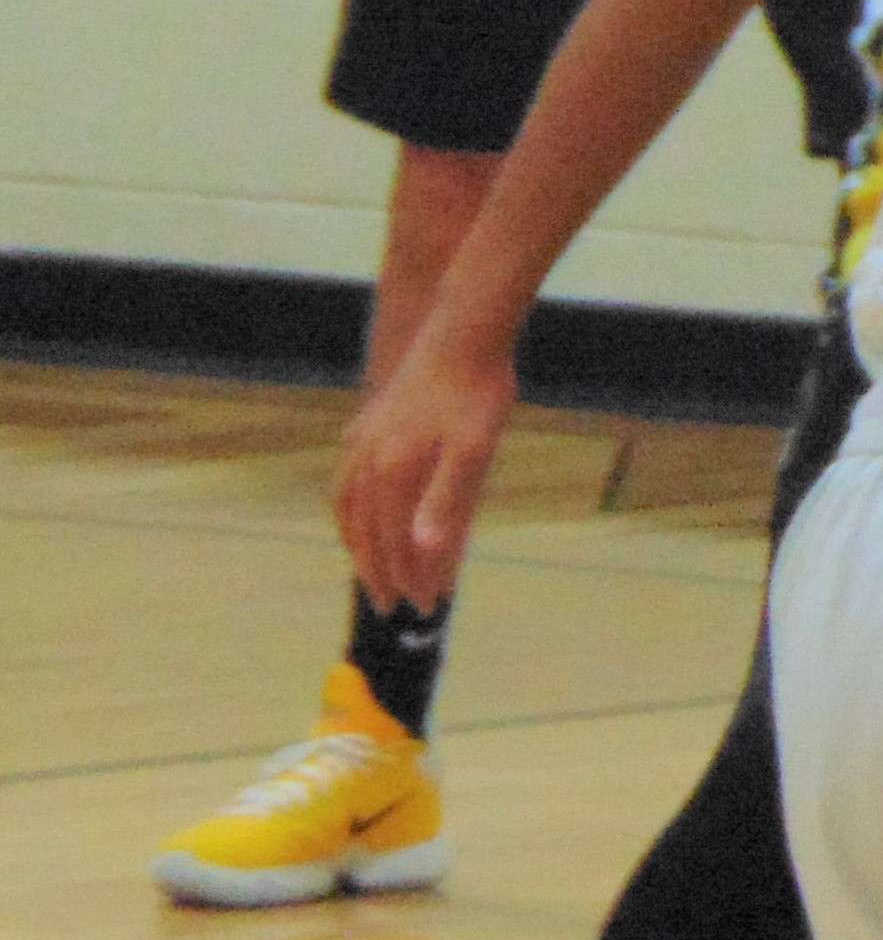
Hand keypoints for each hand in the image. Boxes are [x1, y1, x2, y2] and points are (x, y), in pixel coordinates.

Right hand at [331, 331, 513, 613]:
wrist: (464, 332)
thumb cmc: (477, 394)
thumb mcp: (474, 452)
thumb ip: (448, 504)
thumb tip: (425, 553)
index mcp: (393, 473)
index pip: (397, 543)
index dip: (412, 578)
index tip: (426, 607)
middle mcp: (368, 460)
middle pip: (366, 531)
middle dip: (379, 571)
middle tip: (391, 604)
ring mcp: (363, 439)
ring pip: (348, 505)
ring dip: (356, 541)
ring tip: (367, 566)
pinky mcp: (369, 422)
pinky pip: (349, 476)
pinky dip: (349, 503)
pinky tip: (359, 505)